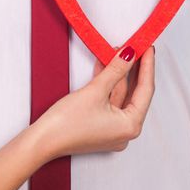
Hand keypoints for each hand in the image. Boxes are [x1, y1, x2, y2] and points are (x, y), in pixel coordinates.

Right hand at [33, 44, 155, 161]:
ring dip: (117, 75)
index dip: (147, 66)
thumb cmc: (65, 125)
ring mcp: (113, 130)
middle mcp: (125, 131)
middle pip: (134, 93)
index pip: (145, 90)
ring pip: (120, 96)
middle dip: (133, 69)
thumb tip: (129, 55)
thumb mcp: (95, 91)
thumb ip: (116, 70)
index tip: (148, 48)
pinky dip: (108, 85)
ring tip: (118, 53)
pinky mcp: (101, 127)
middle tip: (137, 48)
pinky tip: (106, 67)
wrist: (42, 140)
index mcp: (130, 126)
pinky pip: (110, 102)